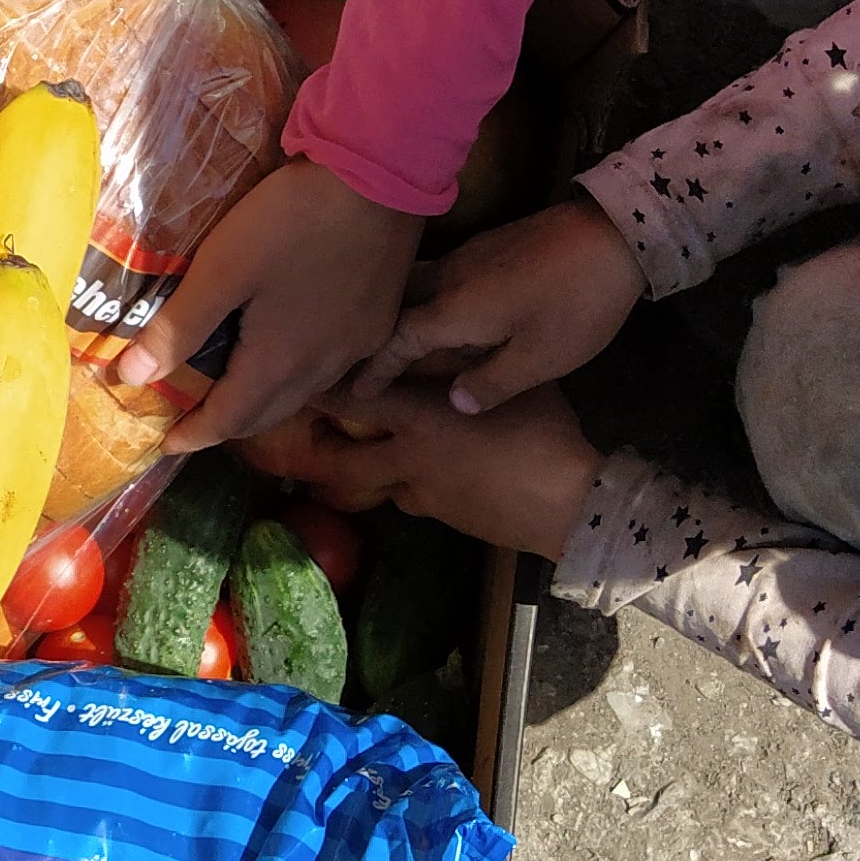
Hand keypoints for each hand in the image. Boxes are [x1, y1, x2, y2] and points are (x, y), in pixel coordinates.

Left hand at [116, 159, 422, 450]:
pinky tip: (303, 361)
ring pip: (303, 392)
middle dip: (228, 422)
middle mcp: (323, 368)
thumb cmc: (292, 219)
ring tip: (237, 388)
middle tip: (194, 416)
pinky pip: (338, 370)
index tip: (165, 442)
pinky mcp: (379, 321)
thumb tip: (128, 380)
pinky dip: (307, 378)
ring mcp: (358, 346)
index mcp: (280, 363)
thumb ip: (177, 328)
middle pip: (267, 413)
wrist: (381, 174)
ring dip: (266, 400)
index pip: (228, 420)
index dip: (193, 434)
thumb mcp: (222, 269)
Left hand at [243, 373, 604, 557]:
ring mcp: (422, 494)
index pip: (350, 399)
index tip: (291, 381)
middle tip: (292, 437)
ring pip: (371, 486)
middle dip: (314, 451)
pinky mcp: (443, 517)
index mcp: (418, 419)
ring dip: (353, 475)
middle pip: (340, 462)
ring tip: (333, 463)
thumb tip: (448, 343)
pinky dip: (401, 487)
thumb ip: (469, 364)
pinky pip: (408, 499)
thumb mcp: (508, 381)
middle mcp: (407, 459)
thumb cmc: (542, 431)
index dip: (317, 392)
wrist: (568, 506)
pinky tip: (410, 477)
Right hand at [353, 195, 647, 415]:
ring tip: (397, 340)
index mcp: (455, 310)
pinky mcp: (492, 245)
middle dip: (377, 332)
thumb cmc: (576, 304)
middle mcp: (451, 278)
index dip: (376, 367)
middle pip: (398, 303)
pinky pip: (442, 276)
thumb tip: (454, 401)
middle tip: (362, 359)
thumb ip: (492, 383)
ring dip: (402, 311)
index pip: (398, 339)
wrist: (615, 233)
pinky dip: (429, 298)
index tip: (354, 389)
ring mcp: (472, 256)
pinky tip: (446, 314)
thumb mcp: (540, 359)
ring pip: (419, 285)